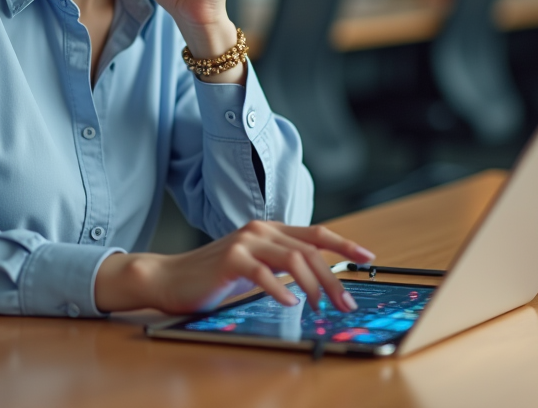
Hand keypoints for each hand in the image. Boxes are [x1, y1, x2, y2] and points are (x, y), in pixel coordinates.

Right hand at [94, 221, 375, 314]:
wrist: (169, 278)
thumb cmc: (213, 277)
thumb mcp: (254, 267)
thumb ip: (280, 265)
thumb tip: (317, 281)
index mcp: (269, 230)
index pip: (315, 233)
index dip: (344, 244)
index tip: (368, 256)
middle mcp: (260, 230)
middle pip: (311, 250)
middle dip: (335, 278)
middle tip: (347, 303)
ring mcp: (245, 242)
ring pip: (294, 259)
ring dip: (314, 286)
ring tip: (321, 307)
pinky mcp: (230, 259)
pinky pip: (264, 274)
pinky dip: (281, 290)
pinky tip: (291, 303)